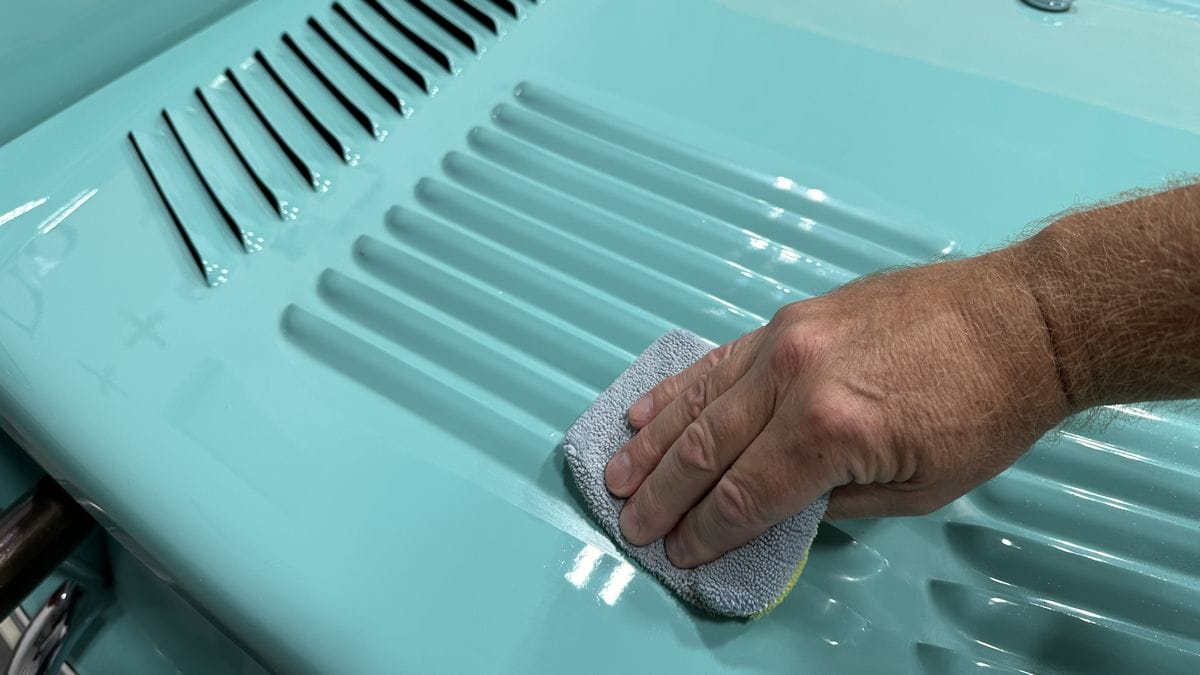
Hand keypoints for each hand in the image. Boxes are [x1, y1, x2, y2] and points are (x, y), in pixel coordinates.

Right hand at [604, 252, 1069, 567]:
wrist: (1021, 319)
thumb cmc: (987, 408)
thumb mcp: (923, 488)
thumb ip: (839, 503)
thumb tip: (784, 508)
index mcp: (829, 432)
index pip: (743, 497)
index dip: (706, 534)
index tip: (680, 554)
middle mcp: (794, 379)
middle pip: (703, 450)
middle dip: (661, 497)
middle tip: (629, 526)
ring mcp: (788, 340)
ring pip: (698, 400)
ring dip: (650, 442)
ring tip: (616, 474)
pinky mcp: (792, 316)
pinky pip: (721, 358)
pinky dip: (680, 387)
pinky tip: (647, 410)